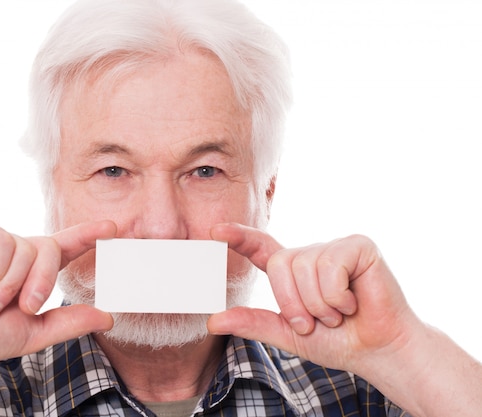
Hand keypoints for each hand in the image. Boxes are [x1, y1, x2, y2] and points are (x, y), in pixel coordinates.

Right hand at [0, 215, 114, 366]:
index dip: (88, 236)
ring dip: (8, 285)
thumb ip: (70, 322)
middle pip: (51, 249)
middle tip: (21, 307)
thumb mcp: (32, 332)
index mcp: (28, 271)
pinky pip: (0, 242)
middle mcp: (13, 250)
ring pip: (26, 248)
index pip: (64, 248)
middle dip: (41, 283)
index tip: (113, 227)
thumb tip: (110, 316)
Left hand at [207, 223, 420, 374]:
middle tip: (315, 321)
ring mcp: (334, 248)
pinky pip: (331, 266)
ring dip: (320, 304)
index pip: (260, 247)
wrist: (378, 350)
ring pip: (305, 268)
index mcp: (292, 272)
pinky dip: (338, 295)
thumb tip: (213, 320)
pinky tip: (354, 301)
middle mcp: (310, 255)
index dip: (238, 237)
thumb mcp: (287, 334)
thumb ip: (253, 322)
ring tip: (339, 312)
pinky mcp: (358, 246)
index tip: (215, 230)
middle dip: (294, 303)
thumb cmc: (337, 341)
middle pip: (280, 263)